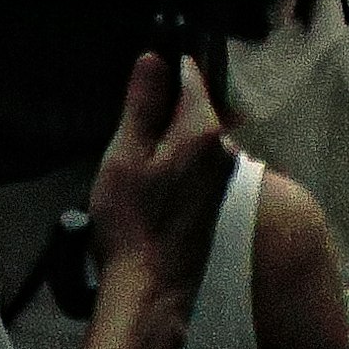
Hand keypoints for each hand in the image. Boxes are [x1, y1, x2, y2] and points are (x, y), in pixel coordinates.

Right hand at [87, 55, 230, 305]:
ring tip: (130, 165)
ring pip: (191, 138)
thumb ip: (142, 104)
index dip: (164, 68)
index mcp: (204, 131)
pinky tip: (144, 187)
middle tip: (125, 134)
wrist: (150, 289)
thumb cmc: (131, 223)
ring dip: (163, 140)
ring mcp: (221, 178)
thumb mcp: (125, 154)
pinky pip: (193, 164)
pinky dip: (170, 164)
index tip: (141, 74)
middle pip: (192, 108)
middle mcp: (223, 151)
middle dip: (160, 110)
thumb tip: (153, 59)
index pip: (191, 75)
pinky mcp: (213, 200)